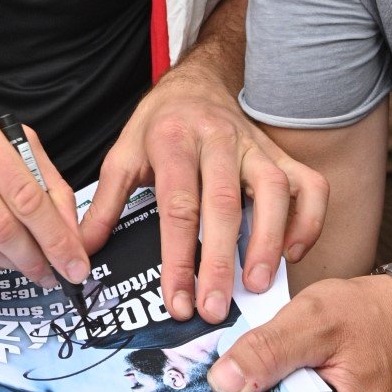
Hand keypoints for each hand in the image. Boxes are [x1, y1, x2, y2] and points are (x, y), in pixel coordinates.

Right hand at [0, 105, 87, 285]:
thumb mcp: (8, 140)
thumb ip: (45, 181)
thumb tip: (70, 232)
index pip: (24, 193)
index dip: (54, 234)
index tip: (75, 261)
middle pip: (0, 224)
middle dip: (35, 256)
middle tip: (55, 273)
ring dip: (11, 262)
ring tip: (28, 265)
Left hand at [79, 69, 327, 324]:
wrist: (197, 82)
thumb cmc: (159, 126)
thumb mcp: (123, 156)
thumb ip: (104, 205)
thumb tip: (83, 253)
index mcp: (172, 139)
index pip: (177, 204)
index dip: (178, 257)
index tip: (176, 301)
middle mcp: (217, 138)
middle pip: (224, 203)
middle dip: (220, 261)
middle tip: (214, 308)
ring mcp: (255, 145)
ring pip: (273, 191)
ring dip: (268, 241)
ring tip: (257, 286)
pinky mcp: (281, 153)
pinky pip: (309, 185)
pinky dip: (308, 221)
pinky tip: (291, 254)